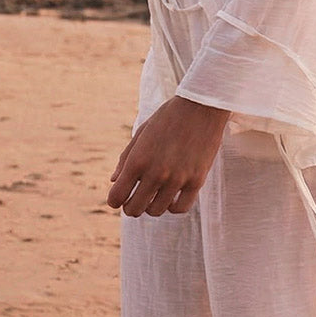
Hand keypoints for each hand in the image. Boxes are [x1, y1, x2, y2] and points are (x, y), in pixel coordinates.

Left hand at [107, 96, 229, 217]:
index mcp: (138, 159)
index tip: (121, 196)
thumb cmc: (168, 116)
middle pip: (134, 209)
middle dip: (131, 206)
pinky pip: (179, 208)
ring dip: (152, 206)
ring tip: (155, 194)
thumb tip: (113, 181)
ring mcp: (177, 178)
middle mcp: (155, 172)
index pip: (116, 197)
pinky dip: (172, 206)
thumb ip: (126, 157)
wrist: (201, 106)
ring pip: (156, 211)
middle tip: (137, 198)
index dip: (115, 200)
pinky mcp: (196, 180)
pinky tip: (172, 196)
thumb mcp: (142, 132)